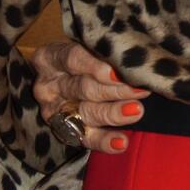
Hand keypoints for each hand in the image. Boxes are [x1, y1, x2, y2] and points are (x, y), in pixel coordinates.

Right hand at [28, 38, 147, 153]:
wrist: (67, 79)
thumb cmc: (85, 56)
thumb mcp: (87, 48)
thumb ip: (103, 51)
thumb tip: (134, 57)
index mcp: (51, 58)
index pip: (71, 58)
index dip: (93, 65)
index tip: (115, 71)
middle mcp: (49, 85)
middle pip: (83, 88)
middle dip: (114, 89)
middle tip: (140, 89)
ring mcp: (55, 110)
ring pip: (86, 113)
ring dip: (113, 113)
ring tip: (136, 111)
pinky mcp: (64, 131)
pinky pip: (86, 138)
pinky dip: (105, 141)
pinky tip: (122, 141)